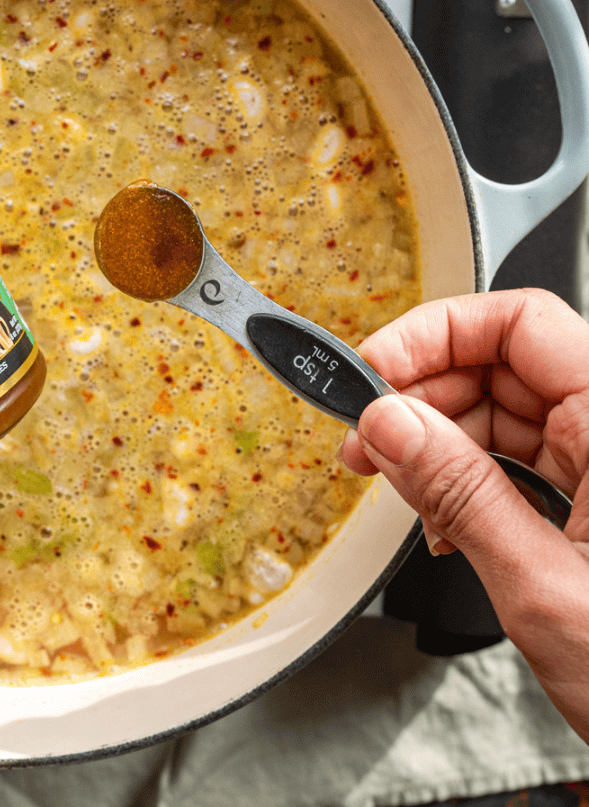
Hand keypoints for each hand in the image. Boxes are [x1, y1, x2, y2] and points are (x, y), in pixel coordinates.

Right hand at [339, 288, 588, 742]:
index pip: (522, 323)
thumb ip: (460, 495)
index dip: (436, 334)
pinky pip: (519, 458)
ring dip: (438, 441)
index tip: (373, 372)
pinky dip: (468, 478)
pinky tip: (440, 516)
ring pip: (505, 411)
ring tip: (399, 487)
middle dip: (423, 395)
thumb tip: (388, 422)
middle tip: (366, 439)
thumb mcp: (544, 588)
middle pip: (504, 364)